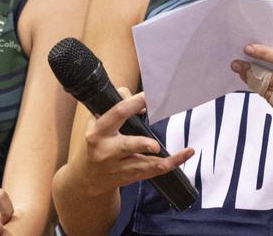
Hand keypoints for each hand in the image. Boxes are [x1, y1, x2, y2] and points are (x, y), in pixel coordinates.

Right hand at [73, 87, 193, 193]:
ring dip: (163, 160)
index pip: (118, 113)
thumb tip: (142, 105)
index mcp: (98, 132)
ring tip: (183, 153)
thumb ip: (117, 105)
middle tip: (154, 145)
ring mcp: (119, 166)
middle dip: (141, 145)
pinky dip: (170, 164)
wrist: (88, 177)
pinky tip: (184, 156)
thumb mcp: (97, 121)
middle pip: (126, 146)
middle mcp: (107, 150)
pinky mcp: (130, 177)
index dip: (134, 103)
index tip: (149, 95)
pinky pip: (152, 171)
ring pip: (143, 164)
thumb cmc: (97, 142)